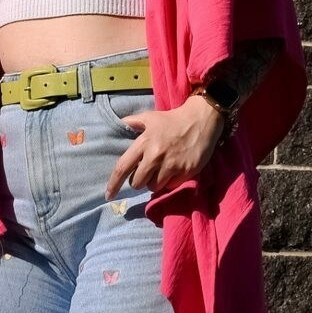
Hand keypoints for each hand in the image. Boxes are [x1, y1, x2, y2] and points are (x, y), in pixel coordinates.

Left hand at [105, 96, 226, 198]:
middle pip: (138, 183)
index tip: (108, 195)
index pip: (123, 167)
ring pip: (154, 187)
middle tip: (148, 170)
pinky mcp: (186, 172)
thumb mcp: (150, 117)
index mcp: (144, 143)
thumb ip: (132, 122)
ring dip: (155, 182)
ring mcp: (172, 165)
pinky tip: (175, 169)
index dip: (114, 183)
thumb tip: (118, 125)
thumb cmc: (173, 119)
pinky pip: (170, 186)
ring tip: (162, 169)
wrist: (202, 119)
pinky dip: (170, 181)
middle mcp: (156, 156)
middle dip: (140, 180)